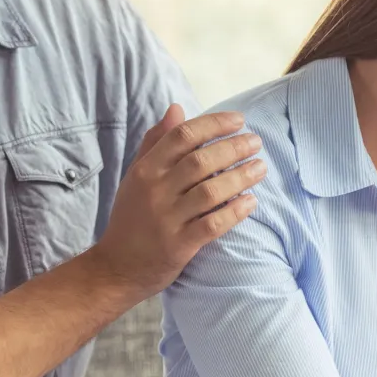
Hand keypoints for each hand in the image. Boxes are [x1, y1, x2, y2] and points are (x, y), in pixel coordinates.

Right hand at [91, 104, 265, 294]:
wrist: (115, 268)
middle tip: (256, 142)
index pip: (183, 136)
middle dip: (234, 147)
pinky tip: (251, 202)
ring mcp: (167, 219)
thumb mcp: (136, 176)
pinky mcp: (179, 245)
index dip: (214, 124)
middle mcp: (155, 190)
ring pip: (210, 191)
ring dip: (240, 177)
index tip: (239, 120)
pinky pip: (212, 224)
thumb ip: (156, 142)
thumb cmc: (131, 217)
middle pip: (201, 160)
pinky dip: (234, 212)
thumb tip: (176, 108)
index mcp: (146, 170)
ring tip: (260, 168)